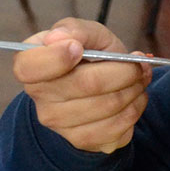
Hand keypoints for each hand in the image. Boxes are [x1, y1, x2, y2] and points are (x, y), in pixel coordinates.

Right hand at [14, 18, 151, 153]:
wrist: (95, 88)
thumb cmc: (89, 56)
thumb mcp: (85, 34)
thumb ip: (75, 29)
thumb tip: (58, 38)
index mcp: (30, 65)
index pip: (29, 67)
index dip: (56, 57)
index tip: (78, 49)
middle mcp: (39, 97)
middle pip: (87, 84)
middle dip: (124, 71)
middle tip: (139, 64)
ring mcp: (58, 123)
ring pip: (109, 106)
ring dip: (135, 89)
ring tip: (140, 78)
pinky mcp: (81, 140)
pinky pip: (118, 127)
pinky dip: (136, 108)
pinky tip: (135, 97)